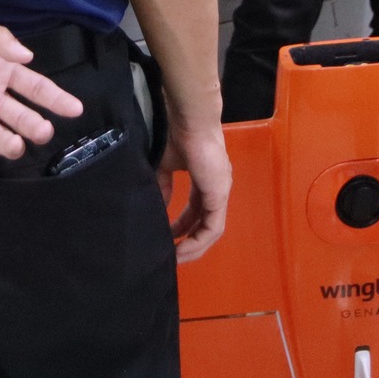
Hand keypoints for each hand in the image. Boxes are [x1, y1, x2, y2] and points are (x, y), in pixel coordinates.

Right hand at [159, 120, 231, 262]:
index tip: (166, 236)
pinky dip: (198, 240)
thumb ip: (163, 186)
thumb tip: (157, 205)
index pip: (197, 208)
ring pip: (211, 229)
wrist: (189, 120)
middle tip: (171, 254)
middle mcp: (217, 187)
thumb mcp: (165, 165)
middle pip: (205, 222)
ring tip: (176, 257)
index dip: (182, 224)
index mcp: (205, 178)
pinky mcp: (219, 195)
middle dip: (188, 240)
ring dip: (194, 245)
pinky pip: (212, 227)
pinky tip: (183, 248)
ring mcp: (220, 191)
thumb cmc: (177, 136)